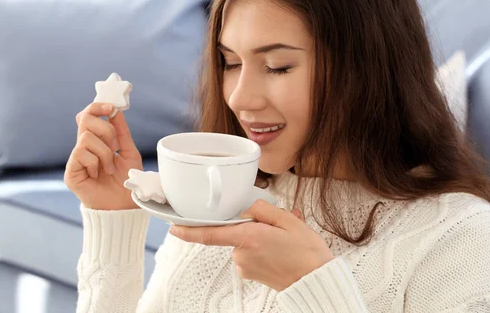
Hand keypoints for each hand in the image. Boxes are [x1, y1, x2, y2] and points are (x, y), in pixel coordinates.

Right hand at [65, 102, 142, 209]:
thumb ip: (121, 131)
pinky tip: (98, 174)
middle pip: (85, 119)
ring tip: (109, 168)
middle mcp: (83, 147)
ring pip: (86, 137)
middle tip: (114, 146)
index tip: (112, 107)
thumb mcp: (129, 151)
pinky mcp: (70, 172)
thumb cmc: (127, 180)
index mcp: (96, 140)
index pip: (88, 115)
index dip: (97, 107)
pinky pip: (80, 153)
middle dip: (106, 130)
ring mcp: (75, 159)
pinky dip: (95, 162)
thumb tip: (115, 110)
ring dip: (104, 152)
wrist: (123, 205)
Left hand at [169, 199, 334, 290]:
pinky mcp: (251, 274)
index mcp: (249, 238)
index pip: (211, 233)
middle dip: (254, 224)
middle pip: (237, 230)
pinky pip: (251, 253)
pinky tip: (281, 248)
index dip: (189, 230)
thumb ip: (264, 209)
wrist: (316, 280)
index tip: (174, 226)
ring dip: (261, 236)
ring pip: (245, 241)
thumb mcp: (289, 220)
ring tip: (285, 239)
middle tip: (280, 225)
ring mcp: (245, 266)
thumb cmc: (305, 252)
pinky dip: (263, 248)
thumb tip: (250, 210)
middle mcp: (242, 254)